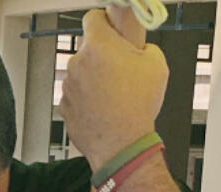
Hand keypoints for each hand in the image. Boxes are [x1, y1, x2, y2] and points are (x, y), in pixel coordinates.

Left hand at [60, 8, 167, 169]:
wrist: (121, 144)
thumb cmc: (137, 106)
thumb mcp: (156, 64)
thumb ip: (144, 47)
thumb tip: (139, 49)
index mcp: (98, 45)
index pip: (93, 17)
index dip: (104, 20)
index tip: (111, 27)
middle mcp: (77, 63)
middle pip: (88, 48)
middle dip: (102, 54)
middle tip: (121, 68)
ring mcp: (68, 86)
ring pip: (81, 73)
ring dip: (94, 78)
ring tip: (114, 94)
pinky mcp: (64, 106)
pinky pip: (76, 95)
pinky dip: (87, 98)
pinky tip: (103, 108)